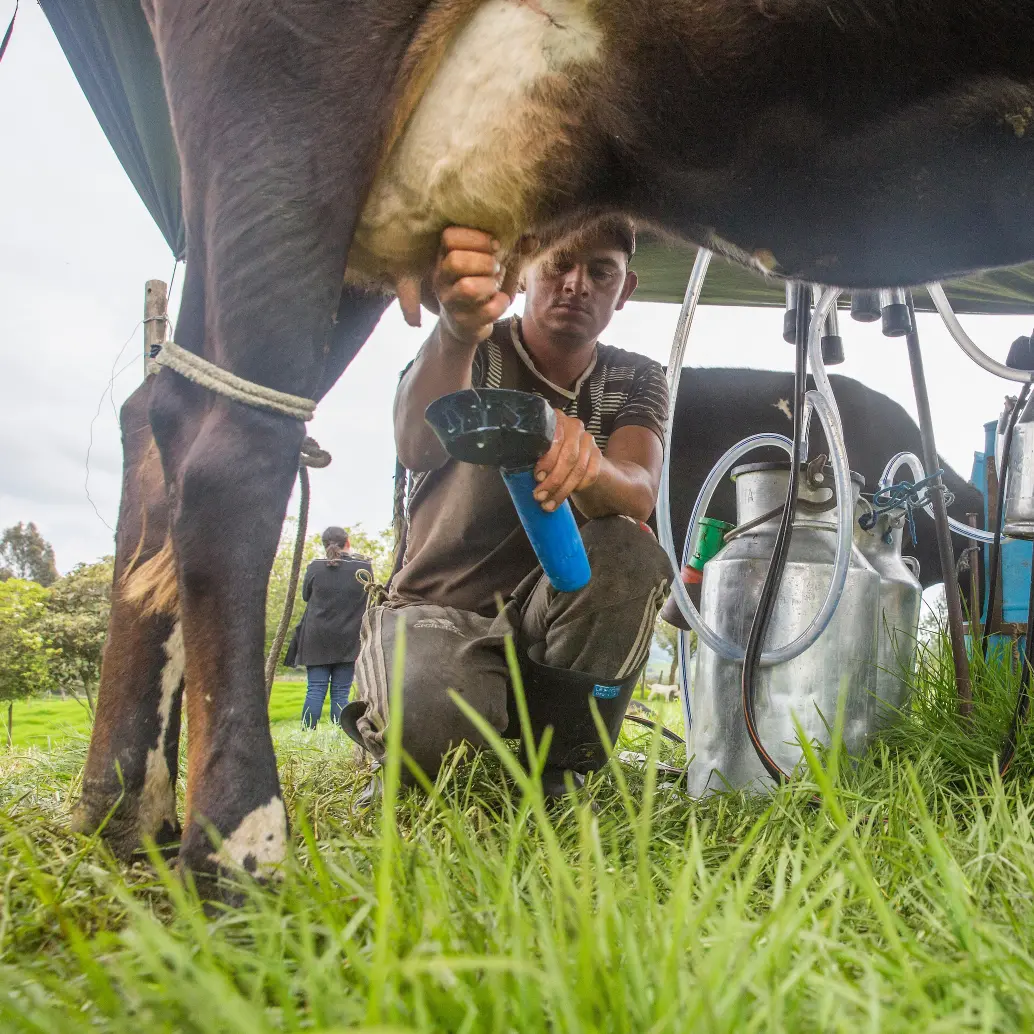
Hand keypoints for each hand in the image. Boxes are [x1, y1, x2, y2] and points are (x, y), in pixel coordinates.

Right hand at [430, 227, 512, 348]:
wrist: (466, 323)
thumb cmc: (481, 285)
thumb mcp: (494, 263)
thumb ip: (512, 248)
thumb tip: (533, 240)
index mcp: (445, 255)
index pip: (449, 237)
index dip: (476, 238)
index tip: (495, 245)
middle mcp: (441, 277)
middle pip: (455, 261)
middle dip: (484, 262)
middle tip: (496, 267)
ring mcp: (450, 301)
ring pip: (467, 287)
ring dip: (489, 283)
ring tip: (495, 285)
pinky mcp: (463, 322)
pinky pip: (487, 311)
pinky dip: (501, 303)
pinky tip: (502, 300)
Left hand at [533, 410, 601, 510]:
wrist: (570, 453)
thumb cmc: (545, 451)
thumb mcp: (535, 448)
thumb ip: (530, 453)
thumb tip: (519, 471)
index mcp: (555, 419)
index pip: (555, 439)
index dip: (547, 461)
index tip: (537, 478)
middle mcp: (574, 426)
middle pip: (569, 457)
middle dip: (553, 480)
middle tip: (539, 496)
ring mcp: (588, 440)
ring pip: (579, 469)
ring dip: (563, 490)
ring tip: (548, 504)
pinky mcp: (597, 454)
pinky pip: (591, 475)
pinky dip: (577, 488)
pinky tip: (565, 497)